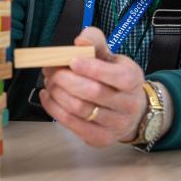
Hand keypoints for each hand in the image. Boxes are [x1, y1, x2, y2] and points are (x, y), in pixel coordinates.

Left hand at [39, 27, 146, 145]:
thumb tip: (80, 41)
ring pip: (79, 109)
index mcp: (133, 80)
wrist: (132, 111)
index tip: (71, 60)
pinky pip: (71, 124)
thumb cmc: (115, 79)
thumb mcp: (110, 56)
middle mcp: (128, 105)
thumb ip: (94, 42)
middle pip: (93, 92)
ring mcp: (115, 125)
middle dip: (66, 79)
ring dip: (57, 93)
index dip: (91, 68)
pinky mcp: (100, 138)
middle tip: (51, 70)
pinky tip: (48, 96)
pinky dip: (53, 108)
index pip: (115, 76)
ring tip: (49, 82)